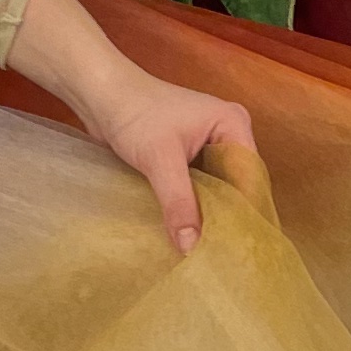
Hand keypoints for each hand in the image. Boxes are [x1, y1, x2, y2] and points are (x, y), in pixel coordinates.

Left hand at [7, 0, 254, 252]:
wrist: (100, 94)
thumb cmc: (133, 114)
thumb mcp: (160, 160)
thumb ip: (179, 203)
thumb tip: (191, 247)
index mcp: (234, 124)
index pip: (250, 178)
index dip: (243, 213)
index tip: (236, 248)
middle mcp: (227, 135)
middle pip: (236, 186)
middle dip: (226, 217)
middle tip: (220, 255)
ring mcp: (208, 146)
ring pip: (217, 190)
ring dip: (207, 215)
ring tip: (204, 250)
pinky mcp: (188, 157)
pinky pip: (198, 188)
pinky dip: (192, 207)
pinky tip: (186, 232)